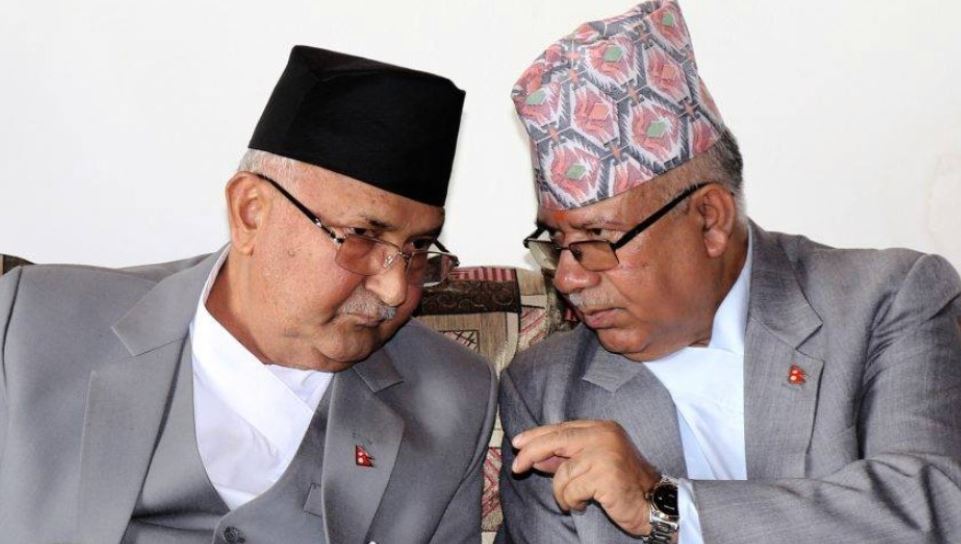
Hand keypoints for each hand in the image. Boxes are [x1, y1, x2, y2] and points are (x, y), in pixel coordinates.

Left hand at [511, 420, 660, 535]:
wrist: (655, 503)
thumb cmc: (623, 485)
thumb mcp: (591, 465)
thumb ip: (565, 458)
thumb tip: (534, 458)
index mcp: (601, 428)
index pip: (561, 428)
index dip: (537, 436)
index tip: (518, 444)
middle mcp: (604, 435)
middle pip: (556, 440)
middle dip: (531, 453)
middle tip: (517, 468)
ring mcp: (605, 453)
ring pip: (562, 473)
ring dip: (562, 493)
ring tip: (576, 500)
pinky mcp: (605, 474)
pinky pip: (571, 489)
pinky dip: (572, 501)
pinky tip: (584, 504)